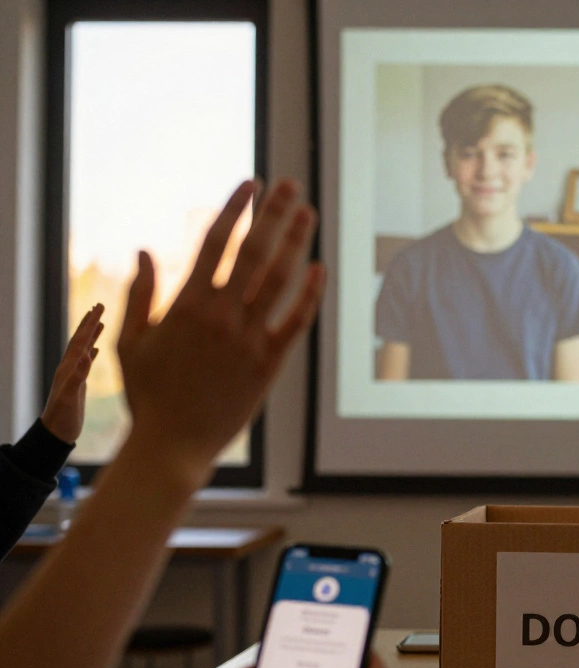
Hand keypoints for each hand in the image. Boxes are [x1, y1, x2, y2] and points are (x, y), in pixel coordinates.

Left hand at [40, 304, 103, 442]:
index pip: (81, 340)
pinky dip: (92, 352)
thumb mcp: (71, 397)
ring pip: (84, 348)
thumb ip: (78, 375)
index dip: (90, 323)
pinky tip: (96, 349)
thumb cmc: (63, 417)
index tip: (99, 307)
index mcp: (69, 367)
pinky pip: (86, 362)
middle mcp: (70, 367)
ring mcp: (74, 374)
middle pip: (80, 339)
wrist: (56, 433)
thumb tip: (86, 354)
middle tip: (100, 305)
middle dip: (90, 322)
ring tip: (100, 321)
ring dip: (92, 334)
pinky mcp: (78, 383)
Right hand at [117, 179, 324, 486]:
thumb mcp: (132, 341)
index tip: (250, 184)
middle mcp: (221, 316)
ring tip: (308, 213)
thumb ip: (141, 294)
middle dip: (273, 213)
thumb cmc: (148, 394)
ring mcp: (248, 339)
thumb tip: (144, 250)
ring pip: (279, 280)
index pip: (215, 243)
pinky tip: (319, 268)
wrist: (173, 445)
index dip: (235, 210)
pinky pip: (296, 322)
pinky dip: (309, 294)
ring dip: (295, 242)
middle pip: (253, 251)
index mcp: (187, 305)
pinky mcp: (269, 363)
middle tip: (290, 184)